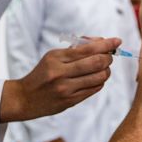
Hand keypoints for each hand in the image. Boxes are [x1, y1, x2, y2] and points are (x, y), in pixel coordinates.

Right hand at [0, 37, 120, 121]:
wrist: (24, 98)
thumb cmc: (42, 74)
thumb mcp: (53, 57)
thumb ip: (75, 50)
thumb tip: (100, 43)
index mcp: (56, 58)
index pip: (88, 49)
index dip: (106, 44)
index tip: (117, 40)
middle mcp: (60, 73)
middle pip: (96, 62)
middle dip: (108, 57)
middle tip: (110, 55)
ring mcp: (66, 89)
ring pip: (99, 77)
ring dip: (106, 70)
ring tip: (104, 68)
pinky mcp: (70, 101)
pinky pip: (94, 89)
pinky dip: (100, 81)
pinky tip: (96, 78)